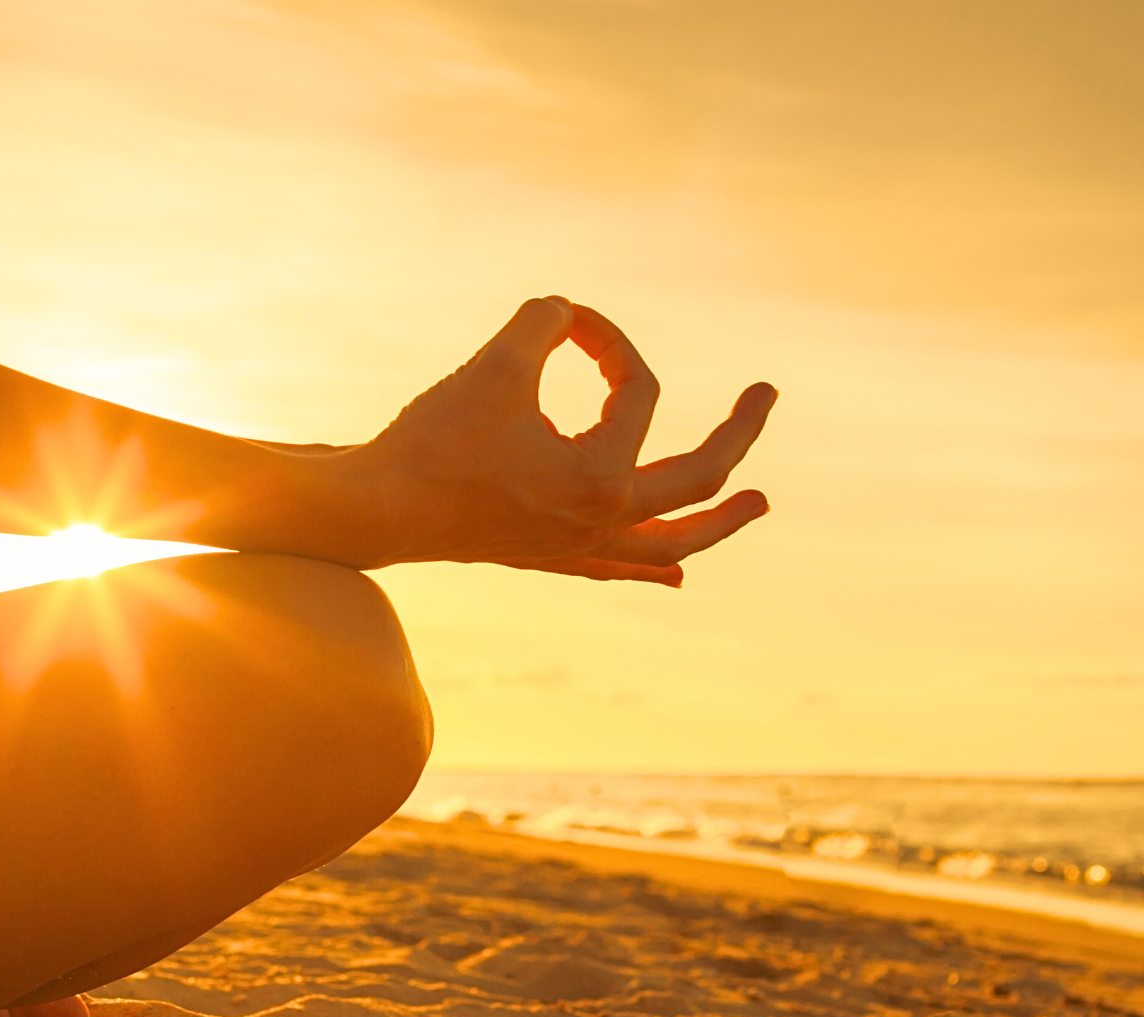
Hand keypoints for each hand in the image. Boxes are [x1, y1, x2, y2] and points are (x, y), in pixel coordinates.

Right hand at [349, 297, 775, 585]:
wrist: (375, 509)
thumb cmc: (434, 438)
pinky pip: (617, 568)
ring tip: (762, 503)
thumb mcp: (497, 362)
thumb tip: (570, 314)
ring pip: (674, 540)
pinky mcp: (551, 558)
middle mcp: (604, 522)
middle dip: (740, 433)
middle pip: (699, 476)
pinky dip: (650, 566)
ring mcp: (581, 548)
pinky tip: (675, 575)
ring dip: (722, 521)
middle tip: (768, 395)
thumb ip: (545, 323)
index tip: (572, 321)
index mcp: (602, 478)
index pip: (638, 391)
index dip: (612, 342)